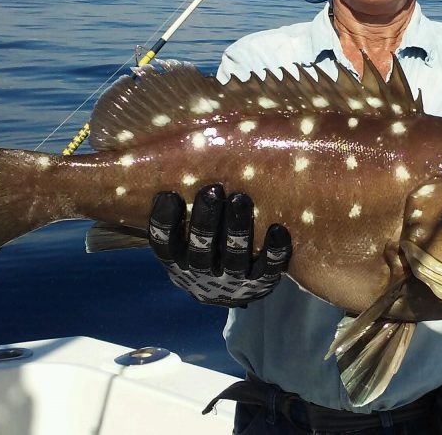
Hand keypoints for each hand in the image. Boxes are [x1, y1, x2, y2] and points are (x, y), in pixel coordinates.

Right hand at [147, 184, 291, 306]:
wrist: (233, 289)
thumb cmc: (206, 242)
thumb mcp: (187, 229)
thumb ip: (183, 204)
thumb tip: (172, 153)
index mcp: (178, 261)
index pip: (164, 246)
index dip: (164, 223)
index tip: (168, 195)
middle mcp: (202, 274)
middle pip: (200, 250)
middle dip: (205, 220)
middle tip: (213, 191)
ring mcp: (232, 281)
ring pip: (233, 258)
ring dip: (237, 229)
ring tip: (241, 199)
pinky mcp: (260, 284)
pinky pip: (267, 270)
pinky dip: (273, 251)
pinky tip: (277, 229)